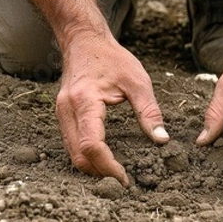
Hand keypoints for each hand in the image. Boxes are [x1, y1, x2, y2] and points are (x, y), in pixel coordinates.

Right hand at [56, 34, 168, 185]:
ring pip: (72, 154)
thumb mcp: (137, 81)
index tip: (125, 178)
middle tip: (123, 180)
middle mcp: (67, 110)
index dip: (108, 166)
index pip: (91, 145)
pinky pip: (71, 145)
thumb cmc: (111, 58)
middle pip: (78, 156)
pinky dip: (86, 157)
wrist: (83, 41)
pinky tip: (104, 158)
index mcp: (85, 101)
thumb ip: (149, 111)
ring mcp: (61, 114)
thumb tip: (161, 139)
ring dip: (92, 167)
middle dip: (100, 173)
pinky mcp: (63, 116)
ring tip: (116, 173)